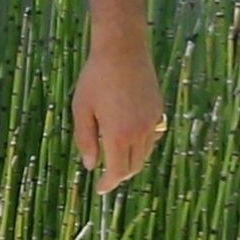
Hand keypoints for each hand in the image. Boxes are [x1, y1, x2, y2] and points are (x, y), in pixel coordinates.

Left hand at [72, 44, 165, 194]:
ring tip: (116, 160)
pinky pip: (152, 137)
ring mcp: (152, 121)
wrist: (122, 50)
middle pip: (133, 166)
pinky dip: (141, 146)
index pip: (117, 172)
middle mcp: (140, 132)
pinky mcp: (158, 110)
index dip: (109, 183)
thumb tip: (90, 165)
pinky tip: (129, 140)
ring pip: (144, 153)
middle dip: (119, 175)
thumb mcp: (81, 109)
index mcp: (118, 135)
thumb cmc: (95, 78)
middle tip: (106, 177)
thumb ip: (85, 140)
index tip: (100, 189)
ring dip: (131, 161)